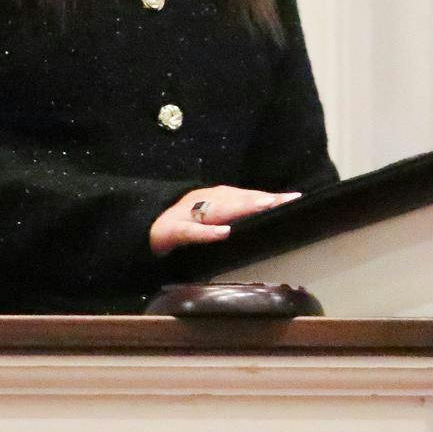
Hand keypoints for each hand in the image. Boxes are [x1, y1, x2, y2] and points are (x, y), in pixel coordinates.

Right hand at [149, 185, 303, 256]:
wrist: (137, 234)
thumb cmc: (178, 231)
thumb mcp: (204, 224)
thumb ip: (229, 222)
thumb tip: (262, 223)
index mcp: (210, 200)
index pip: (245, 197)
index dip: (269, 197)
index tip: (296, 199)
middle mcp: (200, 202)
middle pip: (235, 199)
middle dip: (262, 199)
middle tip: (288, 201)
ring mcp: (184, 214)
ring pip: (216, 209)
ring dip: (241, 207)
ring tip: (265, 206)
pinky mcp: (170, 231)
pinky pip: (190, 231)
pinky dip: (207, 233)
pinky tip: (224, 233)